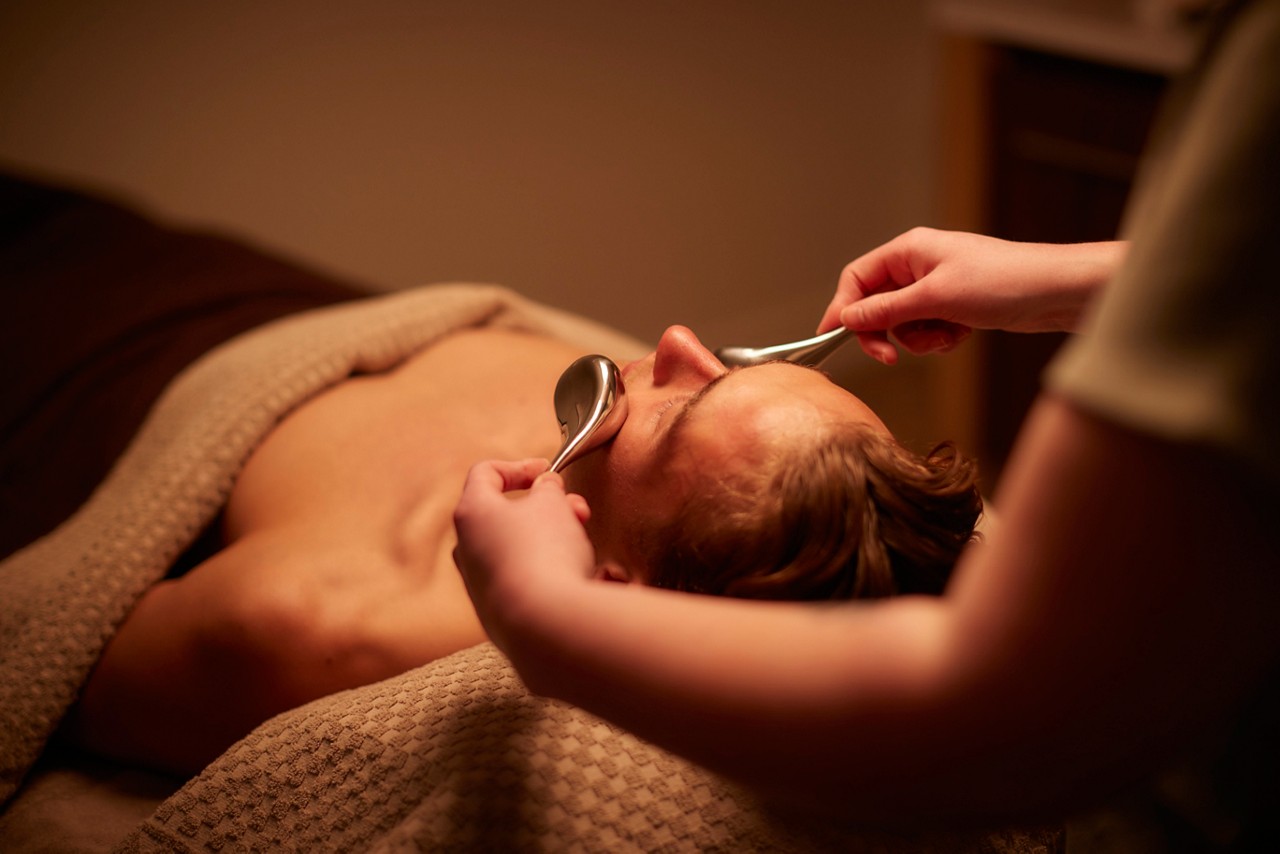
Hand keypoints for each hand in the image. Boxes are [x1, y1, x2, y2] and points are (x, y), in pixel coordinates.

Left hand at [453, 458, 595, 650]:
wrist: (544, 626)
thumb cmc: (543, 555)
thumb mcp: (552, 504)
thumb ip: (548, 489)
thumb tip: (544, 488)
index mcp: (472, 513)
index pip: (486, 473)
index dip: (520, 466)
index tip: (549, 473)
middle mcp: (468, 550)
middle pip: (507, 516)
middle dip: (548, 509)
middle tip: (578, 511)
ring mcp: (481, 587)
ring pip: (521, 551)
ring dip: (555, 541)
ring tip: (587, 548)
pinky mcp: (500, 616)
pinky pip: (531, 584)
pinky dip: (555, 575)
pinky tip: (585, 580)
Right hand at [818, 228, 1123, 363]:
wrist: (1055, 291)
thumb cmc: (1002, 281)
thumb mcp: (935, 298)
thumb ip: (886, 310)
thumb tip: (848, 317)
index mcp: (909, 251)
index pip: (857, 278)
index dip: (843, 308)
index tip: (834, 337)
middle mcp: (918, 266)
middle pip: (876, 305)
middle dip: (885, 333)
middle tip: (890, 357)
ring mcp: (936, 287)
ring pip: (901, 324)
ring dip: (918, 339)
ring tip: (948, 335)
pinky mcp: (953, 306)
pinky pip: (926, 330)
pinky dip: (938, 339)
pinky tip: (962, 334)